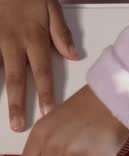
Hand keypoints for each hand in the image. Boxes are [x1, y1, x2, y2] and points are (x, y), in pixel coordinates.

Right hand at [0, 0, 79, 131]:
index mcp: (34, 38)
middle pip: (15, 78)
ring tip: (2, 114)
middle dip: (17, 104)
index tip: (48, 112)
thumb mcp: (51, 6)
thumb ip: (61, 32)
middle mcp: (12, 43)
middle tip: (18, 124)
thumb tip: (73, 55)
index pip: (42, 72)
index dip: (45, 93)